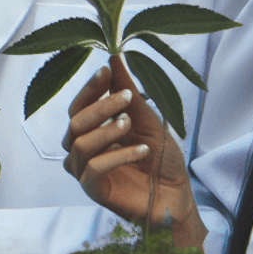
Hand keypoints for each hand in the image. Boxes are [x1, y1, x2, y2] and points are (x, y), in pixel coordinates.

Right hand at [64, 58, 205, 246]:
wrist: (178, 195)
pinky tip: (141, 151)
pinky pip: (94, 169)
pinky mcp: (93, 191)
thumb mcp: (147, 119)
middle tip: (127, 98)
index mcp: (91, 130)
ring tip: (131, 125)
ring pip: (80, 144)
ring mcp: (85, 171)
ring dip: (107, 130)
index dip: (90, 88)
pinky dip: (118, 156)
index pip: (78, 106)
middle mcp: (82, 149)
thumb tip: (114, 58)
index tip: (105, 71)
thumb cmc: (161, 159)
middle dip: (100, 107)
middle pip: (74, 122)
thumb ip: (128, 92)